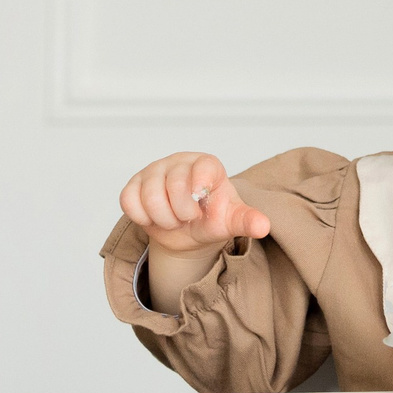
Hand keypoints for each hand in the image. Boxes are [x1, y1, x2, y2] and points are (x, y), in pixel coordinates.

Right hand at [118, 152, 271, 256]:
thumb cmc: (211, 218)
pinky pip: (128, 199)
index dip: (200, 189)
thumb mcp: (230, 220)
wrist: (187, 230)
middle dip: (181, 213)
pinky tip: (153, 217)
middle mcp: (180, 161)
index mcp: (206, 164)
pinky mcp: (134, 184)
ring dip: (162, 218)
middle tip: (188, 217)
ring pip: (149, 194)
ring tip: (173, 219)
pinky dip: (141, 216)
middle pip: (173, 184)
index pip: (201, 167)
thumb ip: (246, 221)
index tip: (202, 206)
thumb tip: (264, 226)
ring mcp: (154, 171)